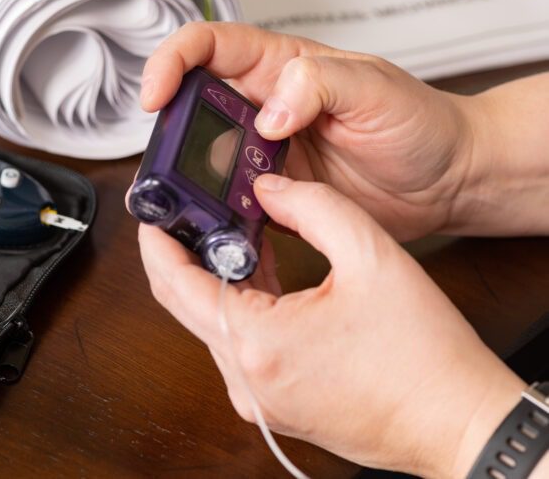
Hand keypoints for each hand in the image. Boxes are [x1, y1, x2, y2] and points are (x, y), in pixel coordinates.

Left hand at [138, 175, 524, 476]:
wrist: (458, 423)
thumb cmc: (424, 357)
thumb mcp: (372, 256)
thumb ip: (312, 207)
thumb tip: (269, 188)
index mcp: (258, 344)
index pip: (175, 283)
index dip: (156, 240)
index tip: (152, 209)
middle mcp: (247, 379)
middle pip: (184, 304)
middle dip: (179, 253)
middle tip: (185, 212)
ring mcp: (257, 398)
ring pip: (210, 324)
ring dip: (213, 278)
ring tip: (228, 232)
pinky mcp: (273, 404)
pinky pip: (236, 346)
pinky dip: (238, 306)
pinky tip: (259, 273)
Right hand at [140, 22, 475, 240]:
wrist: (446, 182)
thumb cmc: (420, 123)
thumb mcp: (377, 87)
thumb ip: (319, 84)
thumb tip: (267, 113)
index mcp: (279, 66)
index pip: (207, 47)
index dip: (172, 63)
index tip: (158, 93)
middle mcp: (262, 108)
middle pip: (191, 106)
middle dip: (170, 129)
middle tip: (169, 158)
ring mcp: (264, 154)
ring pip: (203, 160)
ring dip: (192, 179)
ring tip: (196, 198)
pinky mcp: (273, 195)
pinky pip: (230, 203)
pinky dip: (220, 216)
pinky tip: (225, 226)